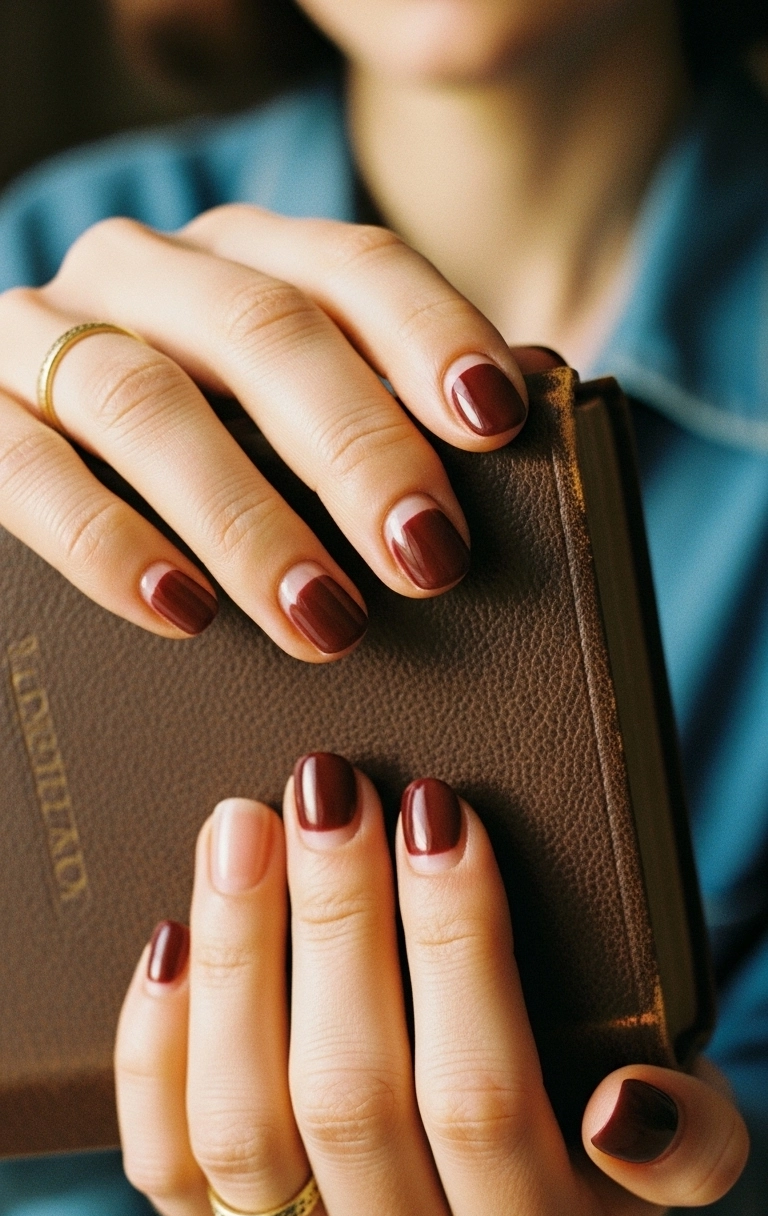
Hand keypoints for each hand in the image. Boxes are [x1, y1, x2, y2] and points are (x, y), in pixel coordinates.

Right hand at [0, 209, 531, 656]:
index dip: (429, 335)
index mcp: (244, 256)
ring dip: (245, 517)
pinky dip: (106, 542)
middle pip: (261, 330)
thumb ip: (383, 399)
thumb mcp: (287, 409)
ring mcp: (44, 332)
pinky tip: (179, 610)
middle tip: (426, 558)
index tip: (494, 421)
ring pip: (142, 399)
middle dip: (356, 448)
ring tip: (324, 619)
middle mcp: (147, 273)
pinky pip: (27, 467)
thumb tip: (533, 402)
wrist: (25, 439)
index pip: (351, 266)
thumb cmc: (197, 446)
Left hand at [115, 759, 747, 1215]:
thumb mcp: (686, 1135)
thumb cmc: (594, 1140)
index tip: (435, 813)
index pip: (481, 1093)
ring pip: (240, 1124)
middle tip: (324, 791)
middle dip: (333, 921)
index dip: (453, 945)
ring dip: (236, 960)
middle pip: (348, 1095)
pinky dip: (157, 1046)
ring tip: (241, 831)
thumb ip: (686, 1137)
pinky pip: (166, 1160)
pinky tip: (174, 938)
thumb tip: (624, 1110)